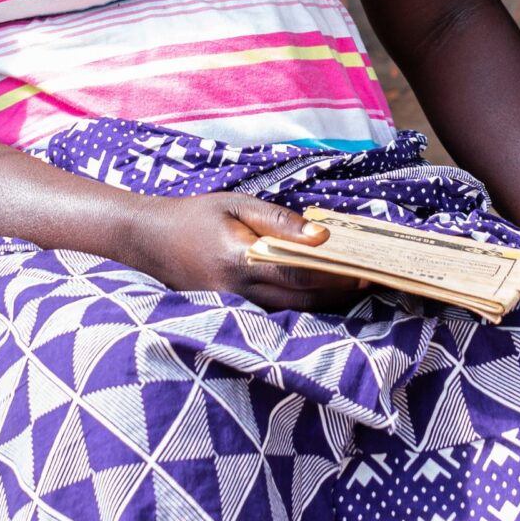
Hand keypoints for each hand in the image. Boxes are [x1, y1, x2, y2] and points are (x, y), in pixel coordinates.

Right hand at [128, 193, 372, 313]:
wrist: (148, 241)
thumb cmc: (194, 216)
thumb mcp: (235, 205)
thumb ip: (278, 220)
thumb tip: (322, 235)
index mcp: (238, 260)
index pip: (299, 274)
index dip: (336, 275)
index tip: (365, 270)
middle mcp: (236, 292)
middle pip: (302, 300)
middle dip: (340, 293)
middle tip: (371, 280)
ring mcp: (232, 309)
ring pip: (292, 313)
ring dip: (325, 303)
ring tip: (354, 287)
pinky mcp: (231, 315)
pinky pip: (275, 315)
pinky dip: (301, 306)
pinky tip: (321, 295)